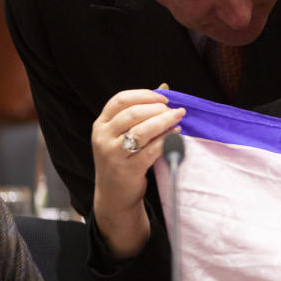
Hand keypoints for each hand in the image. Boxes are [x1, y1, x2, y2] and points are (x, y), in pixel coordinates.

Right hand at [92, 88, 184, 259]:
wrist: (114, 194)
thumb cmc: (122, 158)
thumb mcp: (123, 133)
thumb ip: (140, 110)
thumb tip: (164, 87)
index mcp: (101, 124)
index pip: (120, 100)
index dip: (144, 95)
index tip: (164, 97)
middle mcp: (103, 137)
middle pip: (133, 114)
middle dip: (158, 109)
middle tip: (175, 110)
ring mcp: (114, 154)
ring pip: (142, 131)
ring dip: (164, 122)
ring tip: (178, 119)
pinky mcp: (128, 169)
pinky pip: (151, 150)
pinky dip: (167, 140)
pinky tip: (176, 135)